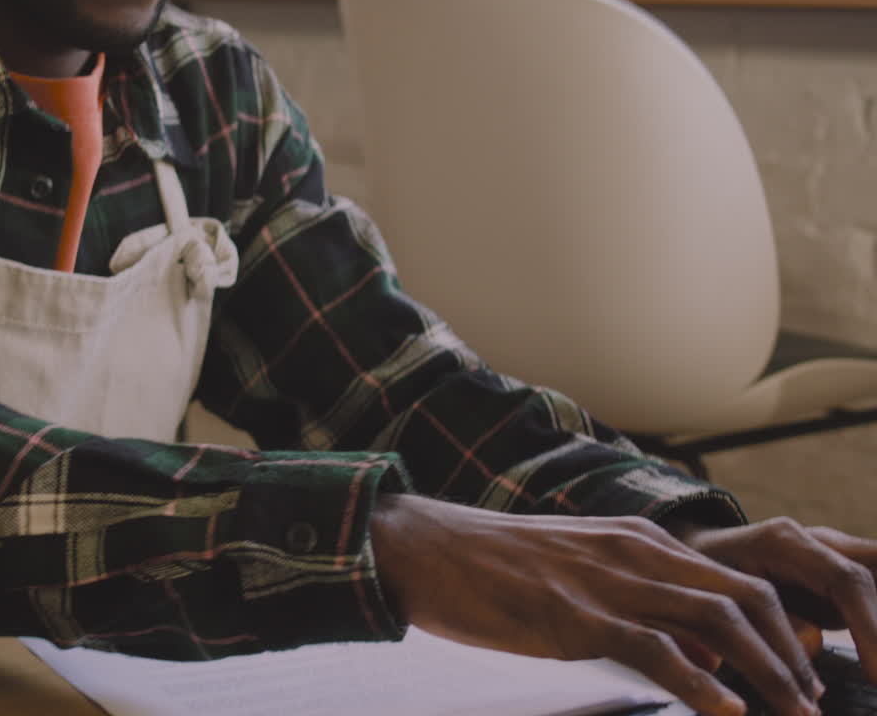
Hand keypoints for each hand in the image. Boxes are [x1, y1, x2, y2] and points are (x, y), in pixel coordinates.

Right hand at [370, 495, 824, 715]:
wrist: (427, 547)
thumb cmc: (496, 567)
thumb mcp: (582, 574)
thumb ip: (644, 607)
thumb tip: (701, 656)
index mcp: (640, 540)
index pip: (737, 578)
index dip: (783, 629)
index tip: (801, 675)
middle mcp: (636, 552)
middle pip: (745, 595)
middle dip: (791, 654)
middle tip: (811, 703)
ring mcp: (607, 582)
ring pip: (717, 618)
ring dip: (766, 672)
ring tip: (792, 714)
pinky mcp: (575, 615)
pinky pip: (655, 648)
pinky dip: (702, 683)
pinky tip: (724, 711)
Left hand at [672, 518, 876, 677]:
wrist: (697, 551)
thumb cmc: (701, 573)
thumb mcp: (719, 595)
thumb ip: (767, 618)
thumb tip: (812, 642)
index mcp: (784, 542)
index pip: (845, 581)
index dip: (870, 628)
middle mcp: (816, 541)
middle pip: (873, 574)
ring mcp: (832, 555)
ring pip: (874, 582)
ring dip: (875, 624)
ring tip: (874, 669)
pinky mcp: (837, 576)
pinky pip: (866, 593)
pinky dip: (869, 624)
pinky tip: (869, 658)